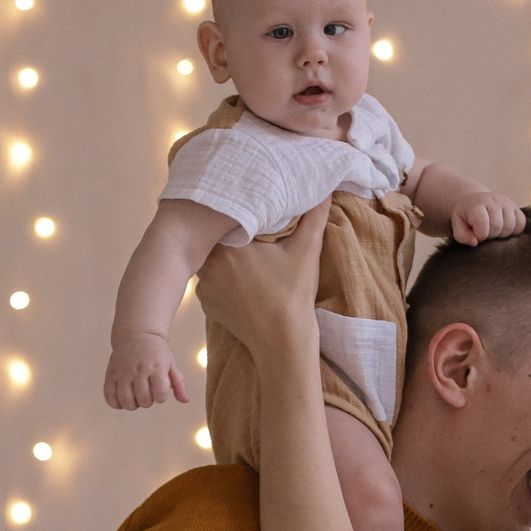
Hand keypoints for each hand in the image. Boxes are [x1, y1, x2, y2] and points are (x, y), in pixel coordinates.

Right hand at [105, 332, 188, 408]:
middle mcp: (139, 369)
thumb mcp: (171, 364)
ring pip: (126, 401)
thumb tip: (185, 400)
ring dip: (133, 405)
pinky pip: (109, 397)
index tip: (159, 390)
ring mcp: (123, 372)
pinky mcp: (111, 374)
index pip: (160, 395)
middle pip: (144, 400)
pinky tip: (122, 399)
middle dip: (148, 401)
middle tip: (147, 392)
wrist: (137, 335)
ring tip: (135, 397)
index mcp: (156, 367)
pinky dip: (116, 403)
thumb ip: (179, 383)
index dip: (161, 397)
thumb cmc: (157, 353)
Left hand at [195, 202, 327, 362]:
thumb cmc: (293, 294)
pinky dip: (222, 277)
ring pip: (210, 259)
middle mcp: (209, 265)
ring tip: (244, 254)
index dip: (235, 212)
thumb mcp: (307, 250)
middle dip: (227, 233)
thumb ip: (314, 216)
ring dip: (223, 255)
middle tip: (246, 230)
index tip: (248, 209)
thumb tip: (325, 189)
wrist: (282, 341)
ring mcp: (205, 287)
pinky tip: (240, 279)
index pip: (224, 219)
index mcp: (228, 247)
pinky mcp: (207, 304)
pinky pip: (210, 280)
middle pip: (213, 238)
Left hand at [450, 192, 525, 244]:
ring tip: (493, 231)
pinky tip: (503, 229)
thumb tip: (476, 242)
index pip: (483, 224)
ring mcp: (506, 202)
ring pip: (511, 226)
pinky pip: (521, 223)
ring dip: (502, 234)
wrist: (474, 201)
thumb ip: (462, 235)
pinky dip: (514, 230)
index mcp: (476, 204)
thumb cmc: (466, 216)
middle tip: (485, 234)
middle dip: (491, 236)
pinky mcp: (515, 206)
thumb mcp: (458, 225)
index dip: (480, 236)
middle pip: (498, 226)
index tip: (476, 235)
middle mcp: (493, 200)